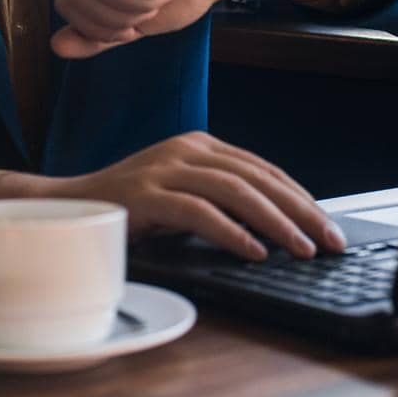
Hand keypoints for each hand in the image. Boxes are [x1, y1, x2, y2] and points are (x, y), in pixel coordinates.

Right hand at [0, 131, 345, 260]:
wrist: (68, 209)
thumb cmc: (132, 209)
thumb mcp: (183, 197)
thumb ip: (221, 200)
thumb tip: (279, 225)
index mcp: (199, 144)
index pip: (262, 168)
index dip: (299, 196)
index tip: (327, 224)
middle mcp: (185, 149)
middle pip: (257, 177)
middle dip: (300, 211)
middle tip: (329, 240)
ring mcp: (163, 168)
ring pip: (235, 191)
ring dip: (275, 222)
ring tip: (301, 249)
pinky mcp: (145, 194)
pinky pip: (198, 212)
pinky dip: (231, 232)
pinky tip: (254, 252)